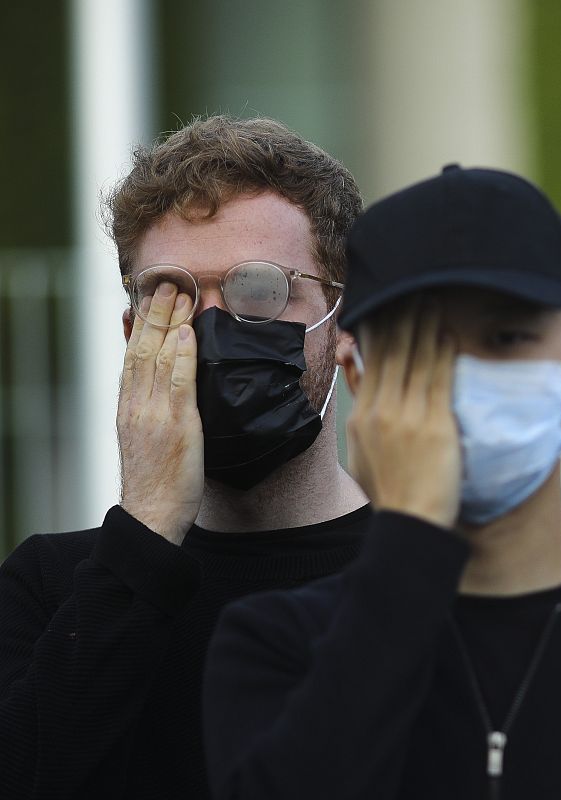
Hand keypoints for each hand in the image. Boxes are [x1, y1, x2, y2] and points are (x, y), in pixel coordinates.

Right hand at [118, 284, 202, 545]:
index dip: (141, 323)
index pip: (132, 354)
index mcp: (129, 405)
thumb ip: (152, 408)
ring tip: (180, 293)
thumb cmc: (157, 481)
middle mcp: (137, 403)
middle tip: (166, 282)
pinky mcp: (175, 424)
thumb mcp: (147, 437)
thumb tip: (162, 385)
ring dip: (170, 322)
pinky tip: (188, 332)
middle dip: (154, 313)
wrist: (152, 513)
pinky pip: (178, 381)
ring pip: (157, 356)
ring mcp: (154, 412)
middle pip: (142, 347)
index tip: (150, 297)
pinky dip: (182, 354)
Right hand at [345, 298, 460, 528]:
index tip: (386, 303)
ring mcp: (406, 417)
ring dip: (424, 325)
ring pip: (413, 359)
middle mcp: (380, 411)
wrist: (409, 523)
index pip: (370, 361)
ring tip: (432, 299)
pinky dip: (442, 353)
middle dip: (402, 316)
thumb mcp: (364, 453)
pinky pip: (437, 380)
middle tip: (412, 287)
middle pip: (389, 352)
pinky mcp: (433, 426)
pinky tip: (447, 333)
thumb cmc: (393, 493)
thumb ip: (364, 417)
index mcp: (362, 417)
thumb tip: (360, 381)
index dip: (379, 328)